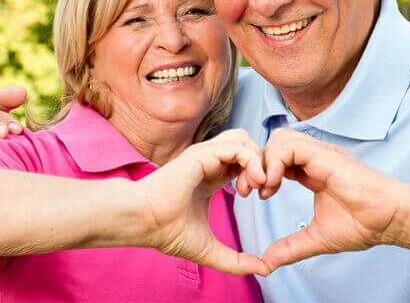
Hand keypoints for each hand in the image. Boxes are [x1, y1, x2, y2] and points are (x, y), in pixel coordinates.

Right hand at [134, 129, 269, 275]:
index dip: (258, 176)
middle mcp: (208, 163)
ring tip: (257, 184)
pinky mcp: (202, 154)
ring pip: (244, 139)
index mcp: (210, 178)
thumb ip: (236, 261)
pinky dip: (252, 161)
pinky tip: (252, 182)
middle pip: (247, 146)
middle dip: (262, 164)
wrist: (145, 223)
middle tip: (261, 190)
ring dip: (258, 160)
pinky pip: (237, 147)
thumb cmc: (167, 232)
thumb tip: (264, 270)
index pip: (242, 163)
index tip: (260, 197)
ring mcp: (205, 156)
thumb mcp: (210, 250)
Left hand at [258, 128, 409, 271]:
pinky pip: (288, 146)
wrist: (391, 219)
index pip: (277, 159)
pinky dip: (274, 162)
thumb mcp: (317, 238)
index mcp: (313, 171)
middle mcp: (315, 158)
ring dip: (263, 162)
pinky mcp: (324, 155)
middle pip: (273, 144)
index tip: (256, 196)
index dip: (261, 173)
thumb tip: (267, 263)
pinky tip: (274, 184)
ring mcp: (320, 154)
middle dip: (255, 164)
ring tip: (264, 189)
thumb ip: (291, 248)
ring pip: (278, 139)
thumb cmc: (365, 225)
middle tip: (250, 191)